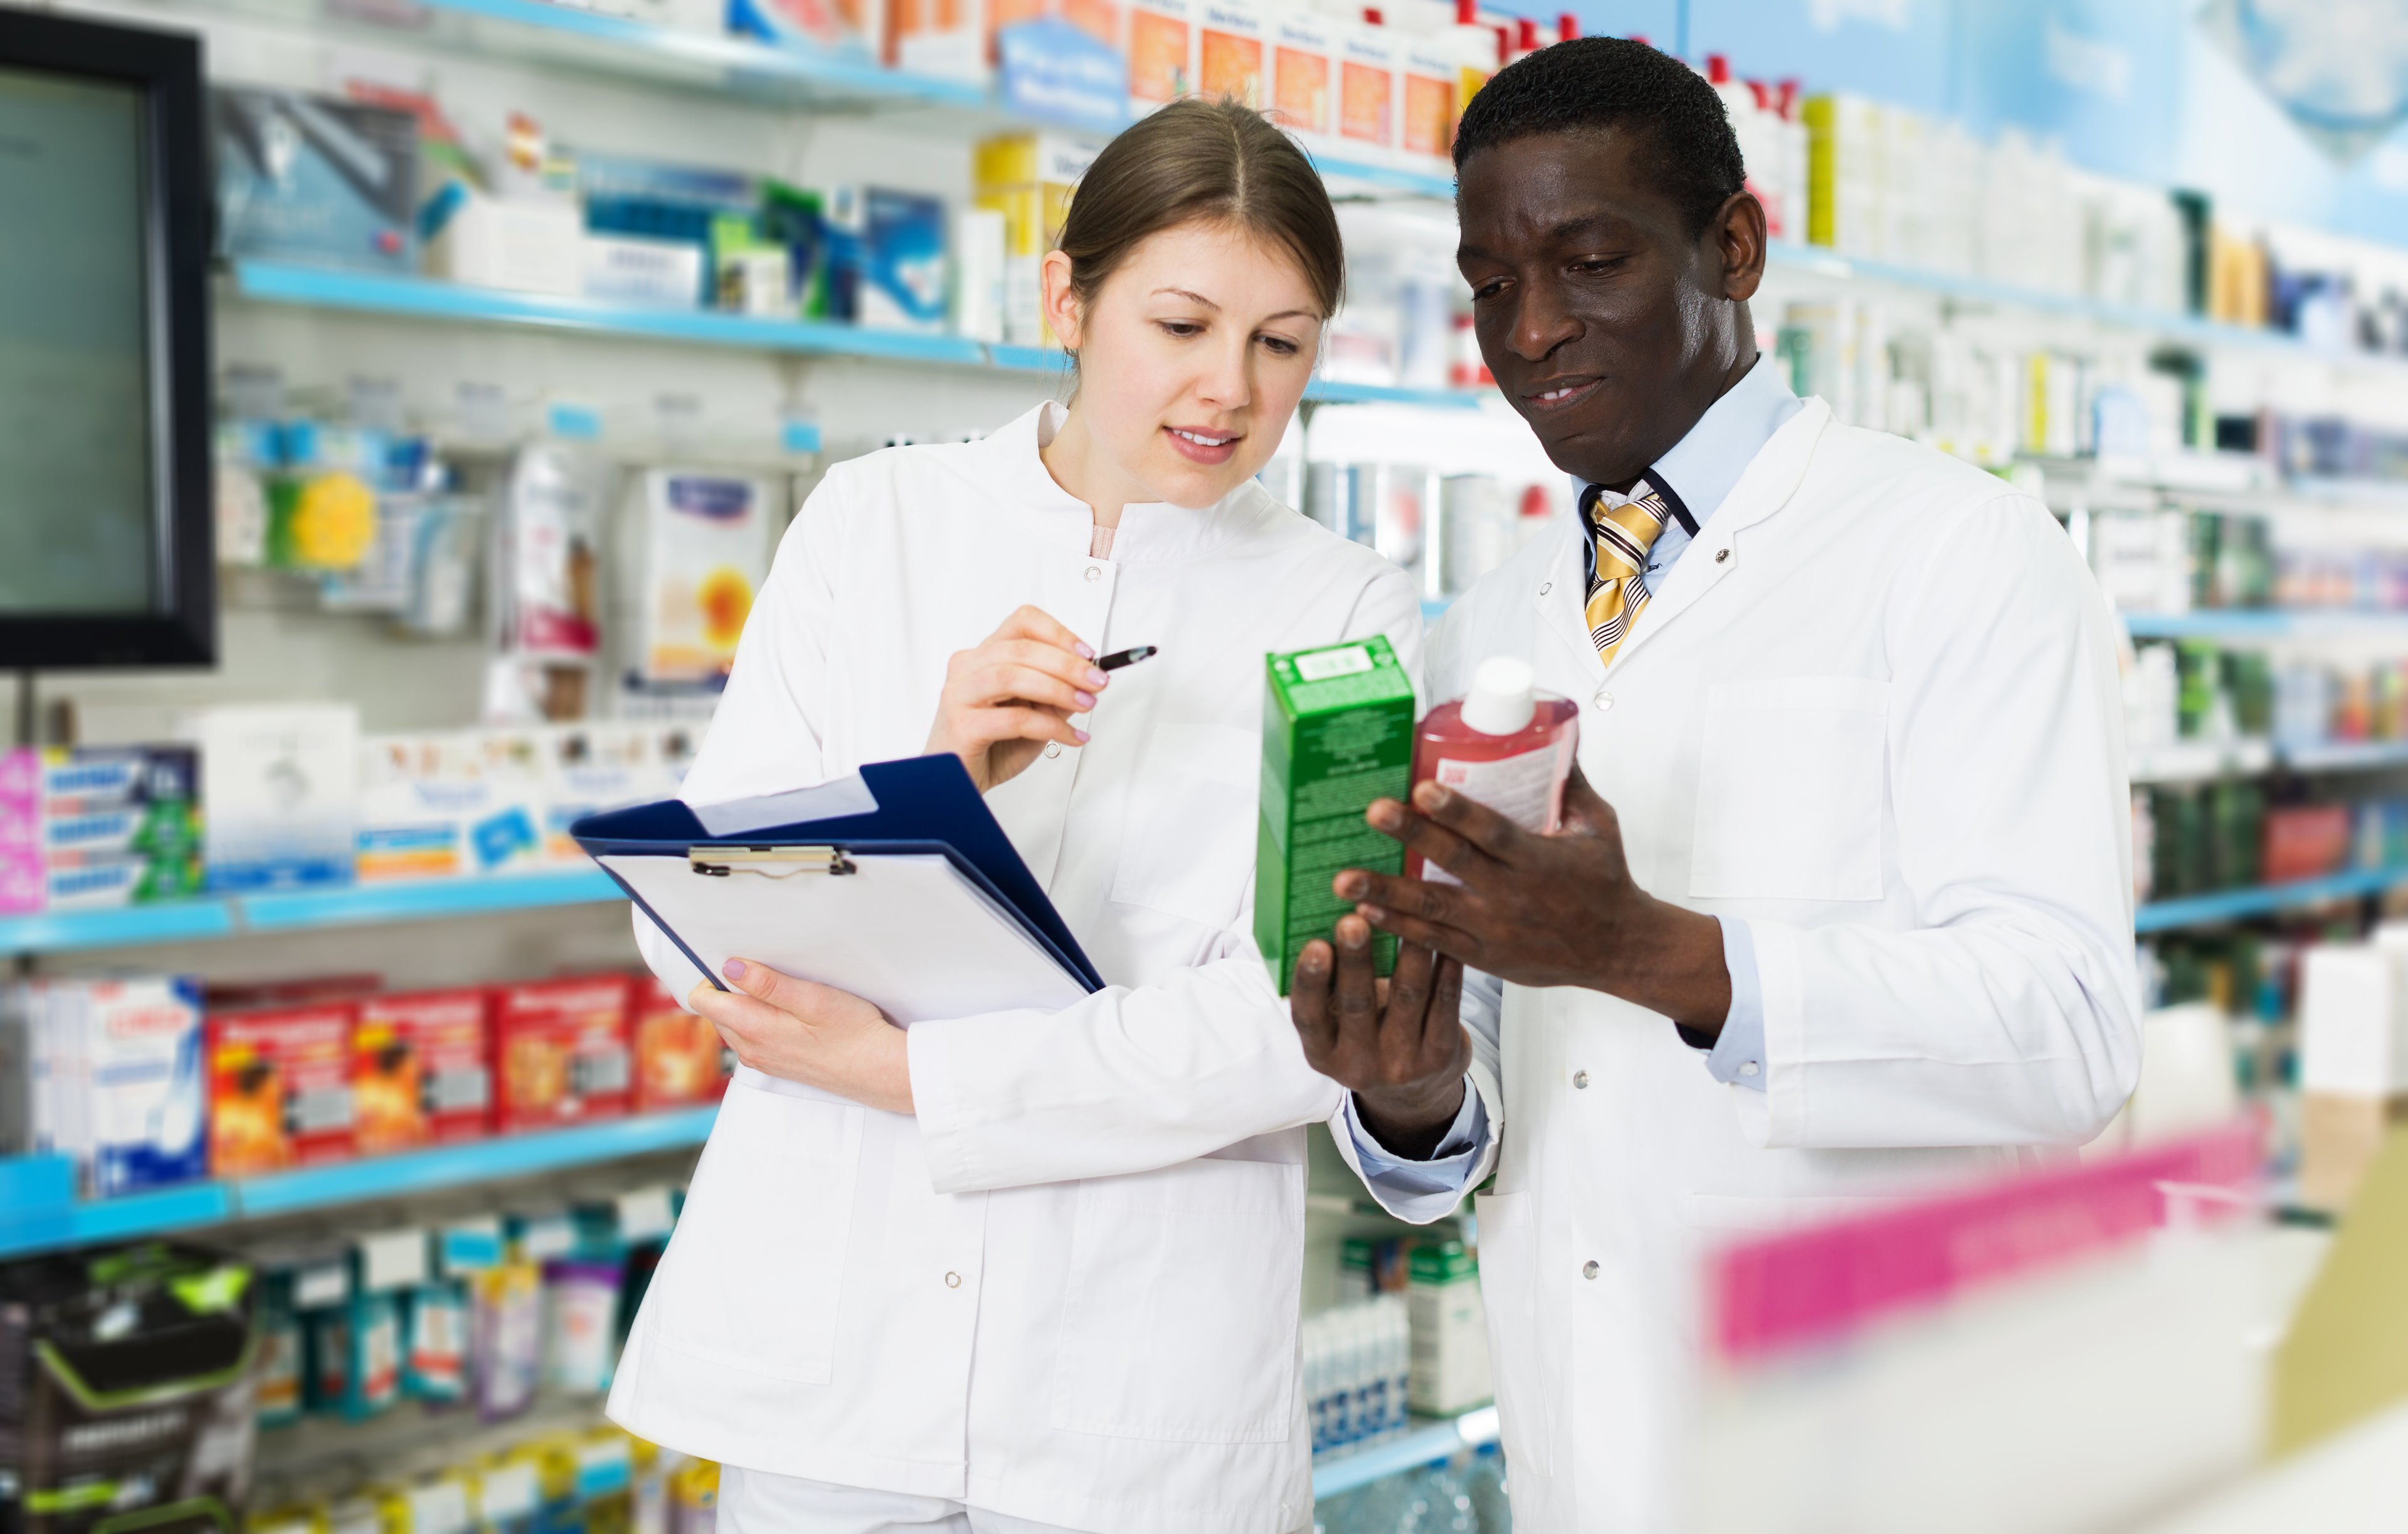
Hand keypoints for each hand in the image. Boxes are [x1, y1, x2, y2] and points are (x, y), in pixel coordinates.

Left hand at [689, 959, 912, 1113]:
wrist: (877, 1071)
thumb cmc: (852, 1032)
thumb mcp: (812, 998)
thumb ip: (767, 984)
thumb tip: (729, 967)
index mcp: (752, 1028)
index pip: (702, 1000)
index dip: (713, 976)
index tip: (741, 963)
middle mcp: (749, 1048)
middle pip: (716, 1011)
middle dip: (732, 988)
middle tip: (770, 973)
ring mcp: (761, 1059)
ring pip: (734, 1024)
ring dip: (747, 1004)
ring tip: (786, 993)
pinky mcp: (775, 1064)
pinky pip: (751, 1037)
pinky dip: (761, 1020)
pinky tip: (793, 1015)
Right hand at [925, 604, 1106, 792]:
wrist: (958, 783)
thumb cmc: (992, 745)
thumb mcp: (1032, 711)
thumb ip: (1055, 691)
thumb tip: (1091, 677)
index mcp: (984, 656)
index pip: (1022, 622)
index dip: (1059, 633)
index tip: (1089, 654)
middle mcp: (967, 667)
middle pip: (1021, 648)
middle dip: (1067, 665)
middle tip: (1097, 682)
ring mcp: (960, 694)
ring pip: (1013, 676)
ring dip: (1058, 689)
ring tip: (1085, 705)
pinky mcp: (962, 725)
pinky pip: (1014, 718)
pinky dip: (1049, 726)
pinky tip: (1070, 736)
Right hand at [1289, 915, 1468, 1157]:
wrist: (1412, 1093)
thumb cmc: (1366, 1039)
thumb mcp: (1337, 1027)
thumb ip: (1330, 989)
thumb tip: (1327, 921)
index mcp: (1323, 1055)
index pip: (1309, 1018)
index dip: (1310, 982)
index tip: (1314, 945)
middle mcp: (1359, 1065)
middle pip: (1358, 1004)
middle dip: (1356, 959)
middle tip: (1354, 920)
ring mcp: (1403, 1065)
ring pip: (1407, 996)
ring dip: (1408, 950)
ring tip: (1407, 912)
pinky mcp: (1441, 1056)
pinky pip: (1445, 1003)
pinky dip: (1445, 967)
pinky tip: (1443, 938)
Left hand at [1338, 766, 1731, 1033]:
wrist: (1618, 949)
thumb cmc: (1606, 880)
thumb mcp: (1597, 826)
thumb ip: (1571, 782)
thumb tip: (1558, 731)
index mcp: (1538, 859)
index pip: (1492, 831)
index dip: (1457, 810)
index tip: (1422, 788)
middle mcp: (1512, 895)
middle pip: (1453, 862)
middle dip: (1411, 836)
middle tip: (1371, 813)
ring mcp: (1494, 929)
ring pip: (1432, 909)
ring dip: (1385, 892)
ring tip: (1342, 879)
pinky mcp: (1484, 956)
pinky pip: (1434, 942)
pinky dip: (1398, 929)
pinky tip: (1363, 913)